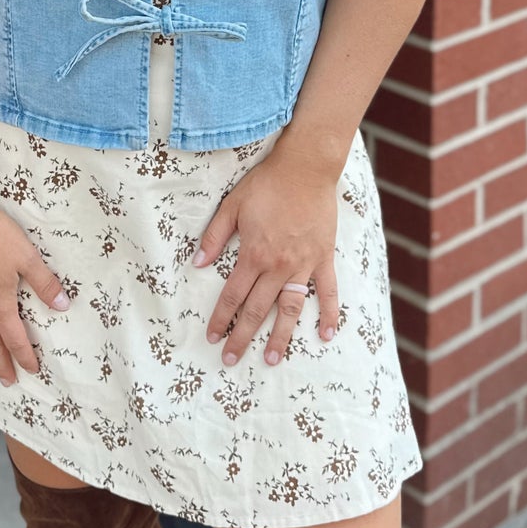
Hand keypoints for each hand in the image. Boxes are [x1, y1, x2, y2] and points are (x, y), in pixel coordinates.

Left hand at [192, 142, 341, 365]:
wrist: (306, 167)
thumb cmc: (266, 184)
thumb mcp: (232, 205)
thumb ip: (214, 237)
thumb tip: (197, 263)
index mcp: (254, 254)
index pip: (233, 295)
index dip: (221, 318)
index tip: (213, 337)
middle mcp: (278, 266)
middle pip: (258, 309)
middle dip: (243, 336)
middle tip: (231, 360)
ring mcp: (304, 264)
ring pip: (291, 308)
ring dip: (281, 336)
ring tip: (271, 359)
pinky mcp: (324, 258)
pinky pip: (327, 292)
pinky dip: (329, 314)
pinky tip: (327, 336)